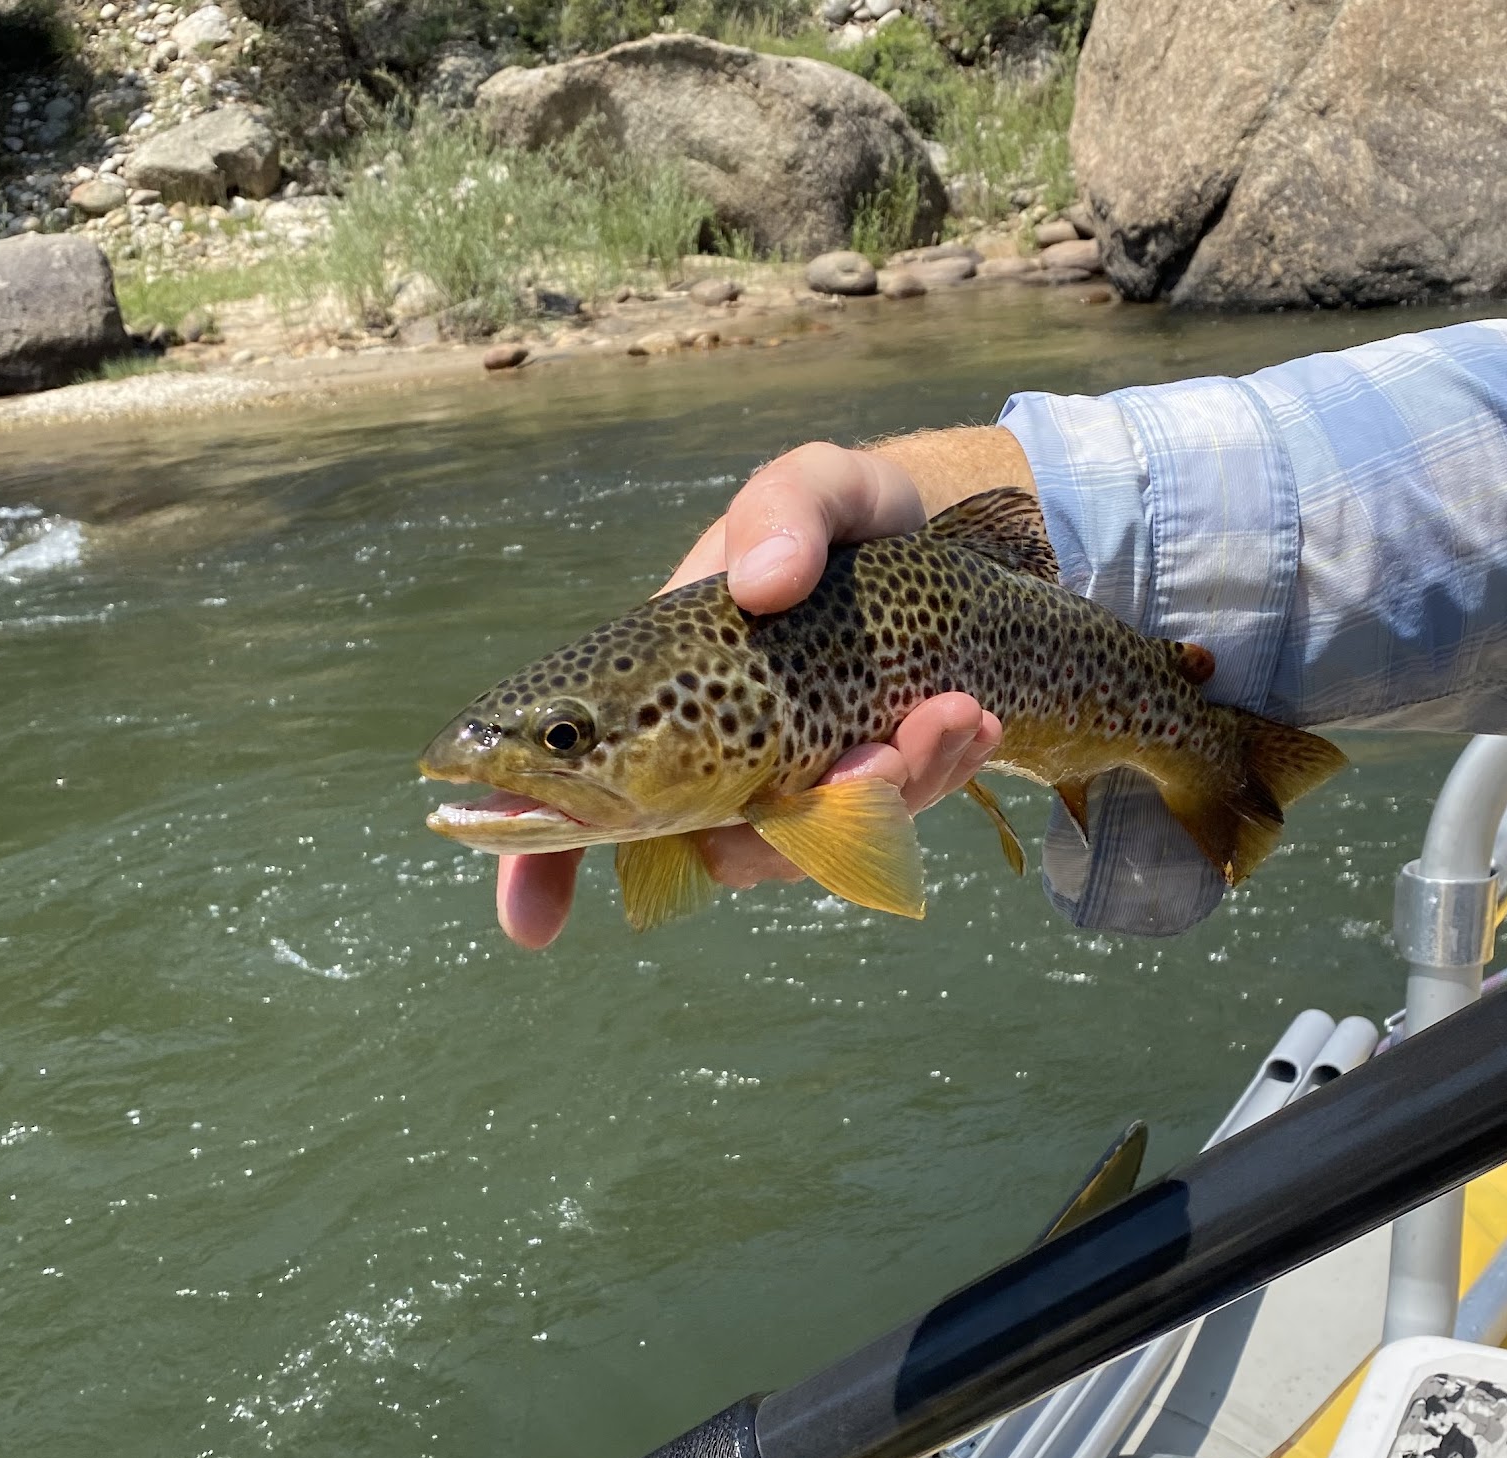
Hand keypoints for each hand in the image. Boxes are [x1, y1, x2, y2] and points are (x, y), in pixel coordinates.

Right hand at [495, 439, 1010, 948]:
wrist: (941, 544)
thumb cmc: (842, 520)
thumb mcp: (814, 484)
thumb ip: (783, 508)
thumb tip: (762, 583)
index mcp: (654, 692)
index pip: (568, 795)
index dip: (538, 861)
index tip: (531, 924)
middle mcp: (706, 759)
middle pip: (718, 849)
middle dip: (800, 831)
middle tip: (878, 762)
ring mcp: (787, 786)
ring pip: (816, 845)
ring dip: (894, 792)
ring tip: (958, 713)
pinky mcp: (860, 792)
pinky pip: (888, 820)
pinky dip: (937, 776)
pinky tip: (976, 720)